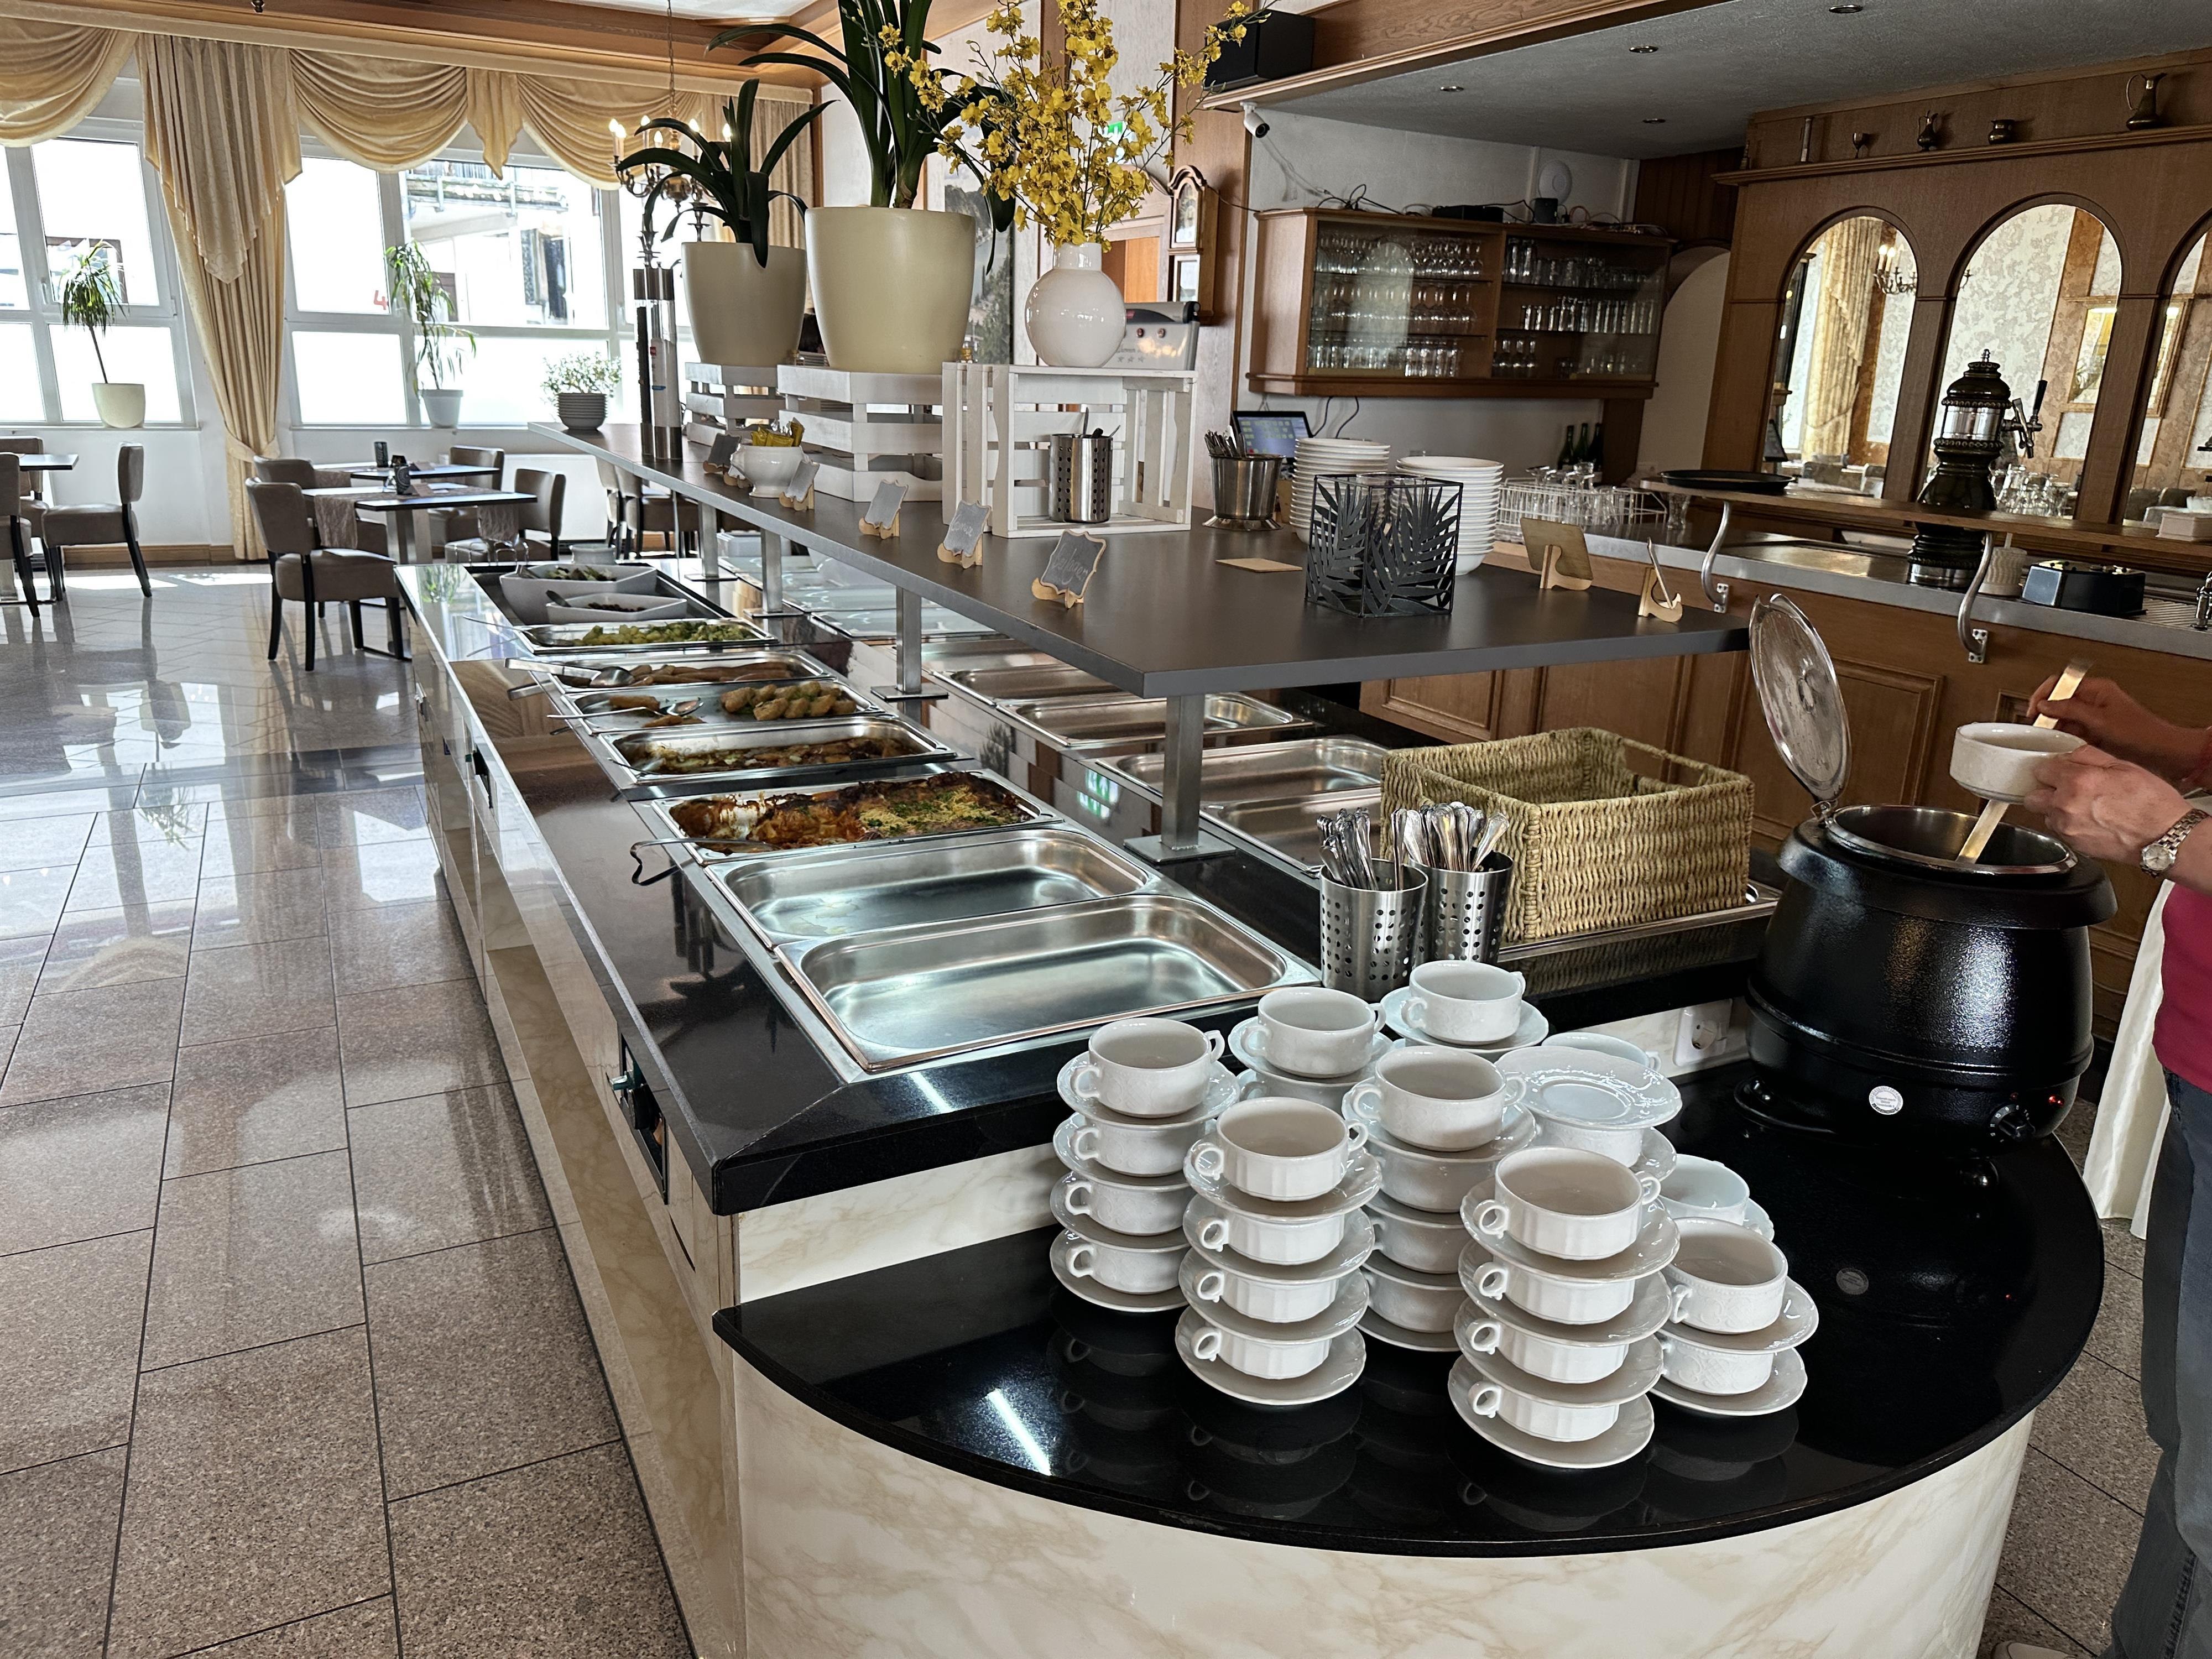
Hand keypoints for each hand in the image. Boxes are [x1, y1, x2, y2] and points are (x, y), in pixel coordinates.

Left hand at [2025, 746, 2191, 863]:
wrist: (2165, 837)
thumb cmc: (2151, 802)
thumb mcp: (2123, 766)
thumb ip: (2088, 756)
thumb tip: (2069, 755)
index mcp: (2076, 781)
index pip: (2040, 770)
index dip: (2051, 769)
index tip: (2058, 771)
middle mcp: (2065, 806)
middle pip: (2032, 797)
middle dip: (2045, 791)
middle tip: (2064, 789)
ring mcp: (2067, 828)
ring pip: (2045, 815)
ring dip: (2056, 810)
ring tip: (2083, 807)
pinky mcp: (2074, 845)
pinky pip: (2059, 831)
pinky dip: (2068, 825)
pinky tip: (2089, 821)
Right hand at [2028, 675, 2203, 781]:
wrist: (2160, 751)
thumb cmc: (2140, 732)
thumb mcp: (2100, 720)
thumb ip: (2069, 710)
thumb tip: (2044, 705)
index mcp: (2096, 689)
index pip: (2060, 683)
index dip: (2043, 695)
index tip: (2033, 710)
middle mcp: (2094, 700)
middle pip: (2059, 702)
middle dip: (2047, 715)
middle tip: (2038, 727)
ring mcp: (2094, 716)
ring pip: (2064, 719)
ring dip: (2056, 729)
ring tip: (2050, 739)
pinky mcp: (2095, 731)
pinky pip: (2073, 732)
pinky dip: (2065, 738)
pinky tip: (2063, 746)